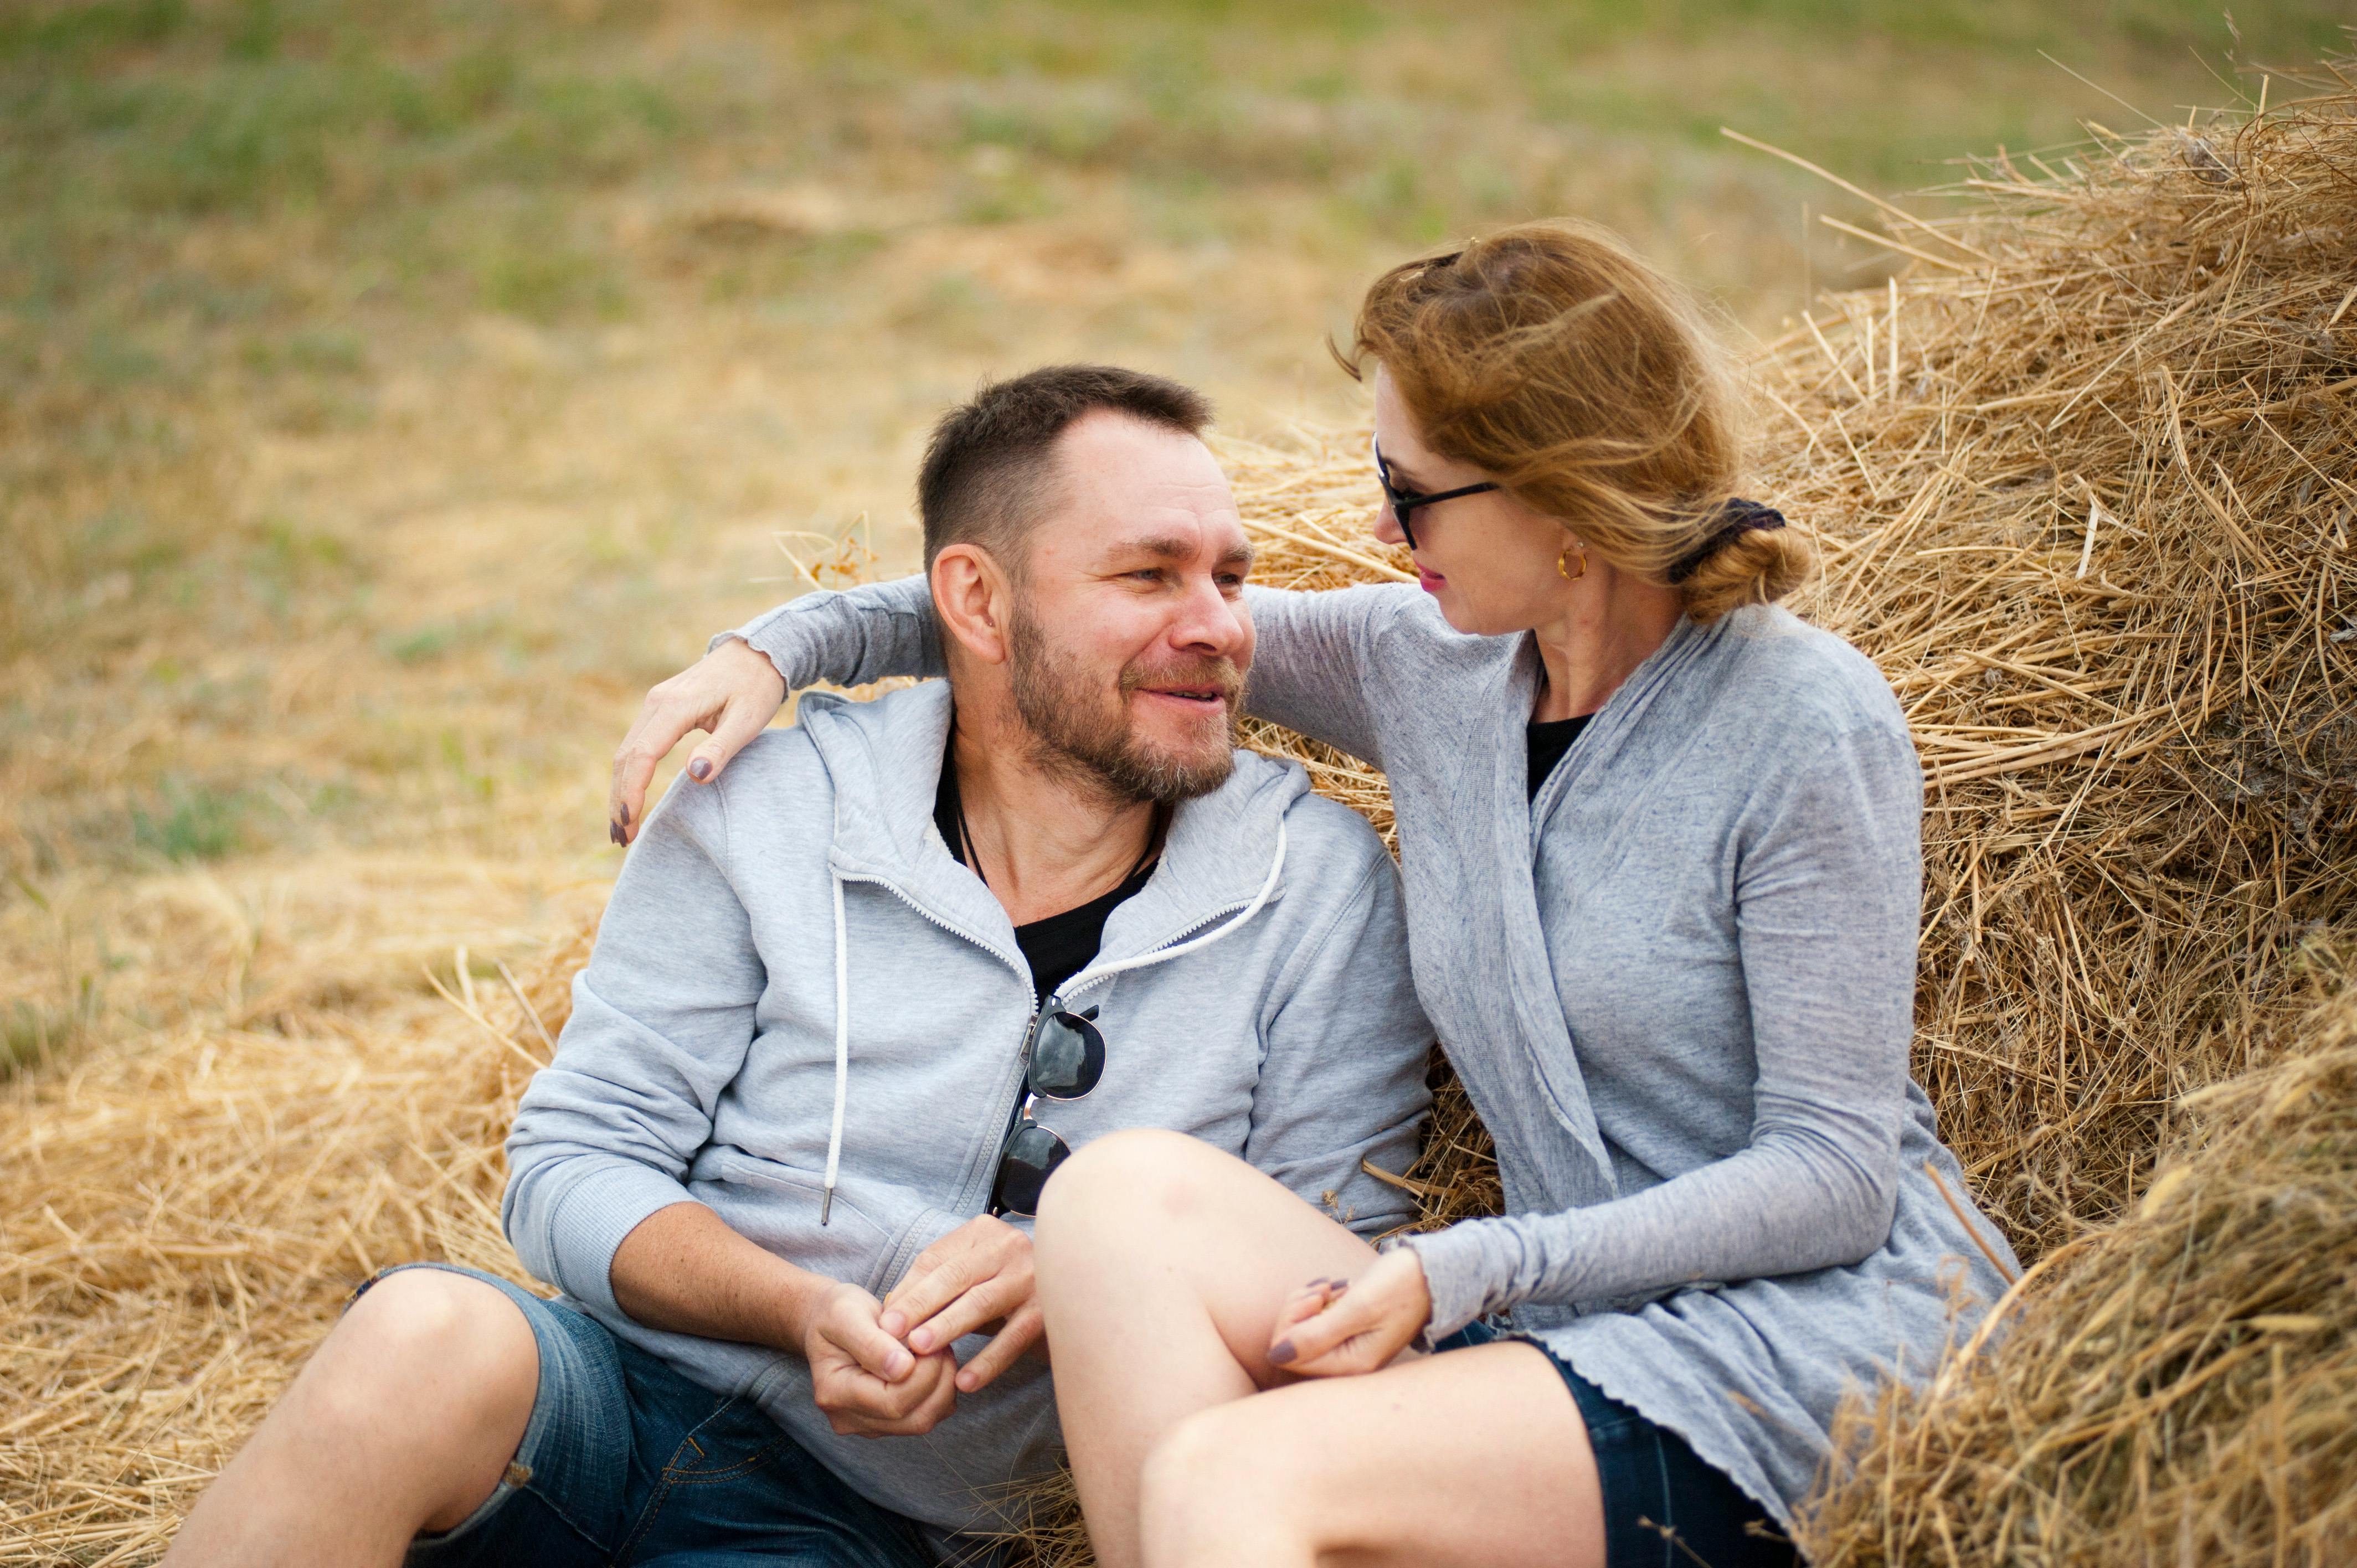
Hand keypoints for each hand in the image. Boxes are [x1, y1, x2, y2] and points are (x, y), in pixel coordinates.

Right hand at [609, 637, 786, 844]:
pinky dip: (628, 775)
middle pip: (626, 757)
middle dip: (619, 799)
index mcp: (675, 706)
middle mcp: (657, 703)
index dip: (633, 792)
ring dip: (619, 790)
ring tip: (621, 828)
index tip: (630, 823)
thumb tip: (694, 776)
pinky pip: (635, 745)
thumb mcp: (748, 719)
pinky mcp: (659, 709)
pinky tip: (629, 798)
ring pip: (625, 752)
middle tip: (621, 838)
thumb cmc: (756, 687)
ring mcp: (655, 704)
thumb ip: (721, 748)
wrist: (755, 653)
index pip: (642, 755)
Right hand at [800, 1279, 959, 1436]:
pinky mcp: (886, 1422)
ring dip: (943, 1386)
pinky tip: (932, 1364)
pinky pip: (926, 1416)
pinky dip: (939, 1392)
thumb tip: (903, 1368)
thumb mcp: (846, 1314)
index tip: (928, 1338)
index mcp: (833, 1393)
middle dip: (938, 1379)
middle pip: (913, 1419)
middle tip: (940, 1343)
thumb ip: (871, 1342)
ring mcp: (868, 1425)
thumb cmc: (837, 1314)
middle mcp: (848, 1418)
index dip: (923, 1373)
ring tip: (938, 1350)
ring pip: (924, 1421)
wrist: (830, 1323)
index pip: (892, 1402)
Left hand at [879, 1215, 1042, 1394]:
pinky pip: (1014, 1337)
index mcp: (983, 1233)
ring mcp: (1033, 1276)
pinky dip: (988, 1360)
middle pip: (957, 1275)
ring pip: (982, 1301)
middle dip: (921, 1304)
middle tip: (894, 1332)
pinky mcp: (1049, 1310)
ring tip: (920, 1349)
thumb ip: (932, 1287)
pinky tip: (965, 1381)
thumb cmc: (1001, 1289)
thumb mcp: (967, 1279)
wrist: (1068, 1297)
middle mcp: (1010, 1247)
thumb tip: (889, 1311)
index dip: (909, 1290)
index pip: (937, 1259)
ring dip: (948, 1325)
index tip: (886, 1320)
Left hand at [1265, 1246, 1431, 1377]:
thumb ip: (1316, 1334)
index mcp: (1350, 1365)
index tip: (1316, 1298)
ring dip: (1308, 1301)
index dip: (1291, 1323)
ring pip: (1301, 1329)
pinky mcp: (1348, 1333)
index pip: (1289, 1355)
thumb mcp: (1358, 1307)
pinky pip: (1315, 1320)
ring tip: (1332, 1287)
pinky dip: (1319, 1300)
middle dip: (1299, 1310)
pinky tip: (1337, 1289)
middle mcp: (1347, 1364)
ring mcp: (1347, 1349)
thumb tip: (1275, 1356)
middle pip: (1292, 1344)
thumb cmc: (1400, 1287)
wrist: (1431, 1273)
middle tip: (1323, 1289)